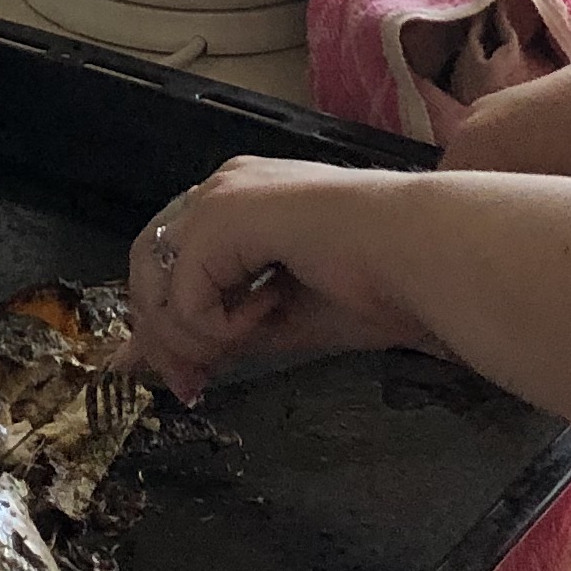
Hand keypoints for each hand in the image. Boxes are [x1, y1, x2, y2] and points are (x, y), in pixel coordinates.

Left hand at [122, 159, 430, 400]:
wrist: (424, 257)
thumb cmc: (375, 285)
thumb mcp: (278, 320)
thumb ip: (216, 332)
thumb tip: (146, 362)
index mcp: (241, 201)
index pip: (167, 260)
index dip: (167, 324)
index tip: (188, 381)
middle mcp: (223, 186)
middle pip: (147, 268)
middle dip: (165, 337)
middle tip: (194, 385)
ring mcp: (221, 194)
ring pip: (157, 282)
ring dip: (194, 335)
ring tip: (248, 342)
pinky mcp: (225, 214)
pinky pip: (187, 295)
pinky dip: (222, 325)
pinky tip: (274, 309)